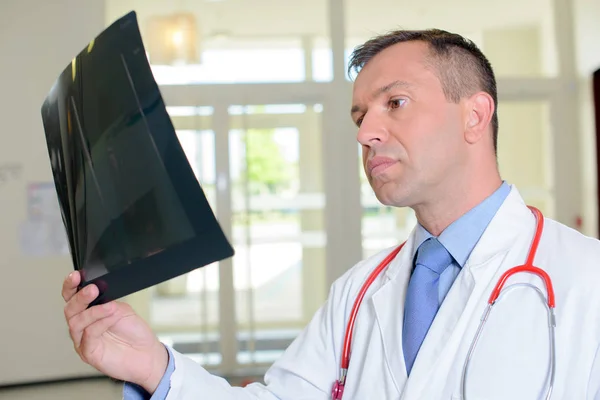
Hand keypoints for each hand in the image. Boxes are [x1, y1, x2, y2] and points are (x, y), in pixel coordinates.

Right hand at [62, 271, 167, 392]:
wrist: (146, 354)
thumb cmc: (134, 333)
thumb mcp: (121, 310)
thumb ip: (107, 301)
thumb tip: (97, 290)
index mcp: (88, 312)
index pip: (71, 297)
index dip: (70, 286)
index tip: (76, 276)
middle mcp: (82, 326)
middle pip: (70, 309)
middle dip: (80, 297)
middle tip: (92, 289)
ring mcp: (83, 340)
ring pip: (76, 322)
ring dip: (93, 311)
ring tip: (110, 307)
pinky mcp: (88, 353)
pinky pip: (88, 335)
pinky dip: (100, 324)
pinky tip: (111, 318)